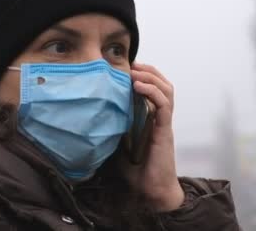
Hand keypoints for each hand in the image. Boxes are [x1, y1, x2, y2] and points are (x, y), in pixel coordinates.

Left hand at [119, 62, 183, 211]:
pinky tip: (138, 86)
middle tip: (132, 63)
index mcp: (150, 118)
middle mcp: (159, 118)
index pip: (152, 89)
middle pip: (163, 84)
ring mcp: (164, 123)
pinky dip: (152, 91)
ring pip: (166, 90)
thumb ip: (111, 130)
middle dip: (148, 70)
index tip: (126, 66)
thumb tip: (89, 119)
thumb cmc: (137, 172)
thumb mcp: (118, 146)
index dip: (142, 75)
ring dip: (151, 76)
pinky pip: (164, 105)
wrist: (152, 192)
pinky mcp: (165, 131)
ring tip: (135, 71)